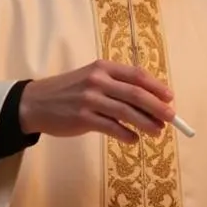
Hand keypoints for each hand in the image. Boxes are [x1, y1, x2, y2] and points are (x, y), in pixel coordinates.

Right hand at [19, 59, 175, 143]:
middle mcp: (98, 80)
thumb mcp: (91, 79)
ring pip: (127, 112)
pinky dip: (126, 135)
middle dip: (157, 107)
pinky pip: (112, 128)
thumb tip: (150, 101)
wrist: (35, 103)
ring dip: (146, 123)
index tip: (170, 98)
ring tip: (157, 132)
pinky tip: (134, 140)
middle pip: (136, 94)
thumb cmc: (69, 91)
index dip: (156, 87)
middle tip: (171, 117)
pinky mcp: (82, 118)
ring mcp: (90, 99)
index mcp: (103, 67)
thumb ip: (116, 85)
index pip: (136, 75)